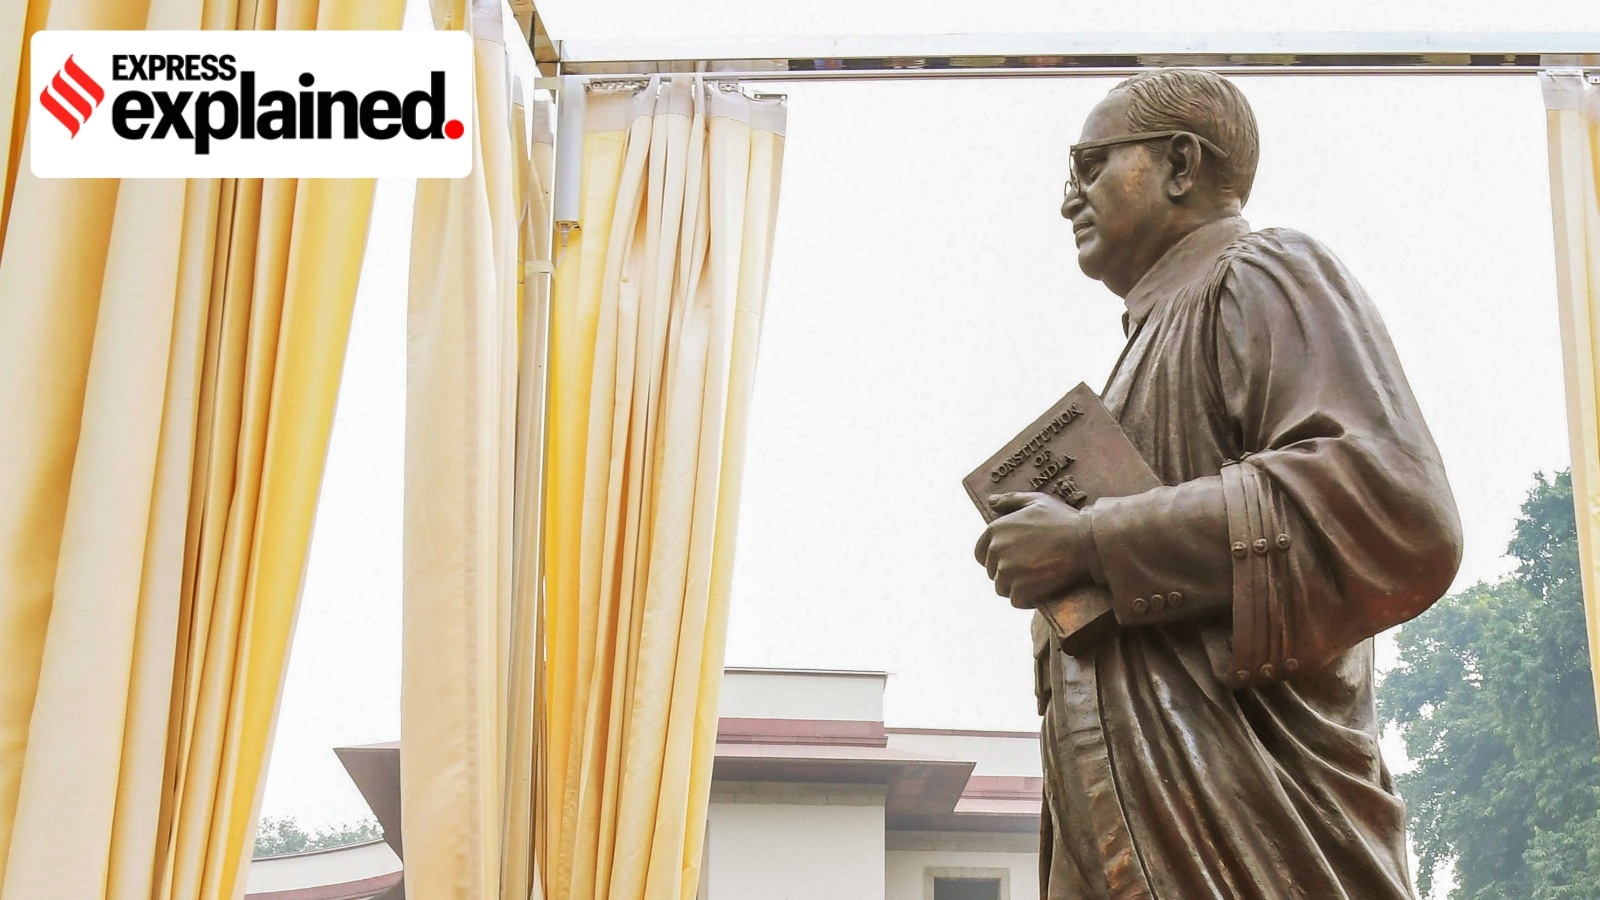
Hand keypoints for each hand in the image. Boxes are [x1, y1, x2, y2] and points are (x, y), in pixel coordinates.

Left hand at [974, 492, 1098, 608]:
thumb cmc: (1062, 520)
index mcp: (995, 529)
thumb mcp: (1036, 501)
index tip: (1012, 561)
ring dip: (1017, 587)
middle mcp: (996, 550)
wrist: (1085, 541)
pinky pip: (1016, 600)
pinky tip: (1042, 590)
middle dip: (1009, 573)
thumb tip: (991, 501)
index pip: (980, 554)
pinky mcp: (1019, 589)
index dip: (995, 560)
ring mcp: (1006, 571)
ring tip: (1038, 579)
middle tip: (1032, 569)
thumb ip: (1010, 500)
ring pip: (1002, 588)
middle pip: (993, 572)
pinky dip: (1027, 599)